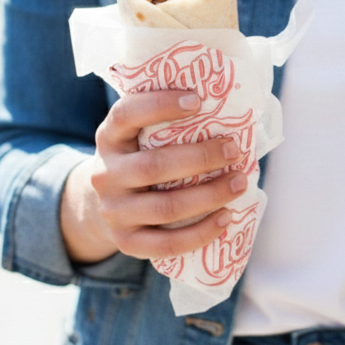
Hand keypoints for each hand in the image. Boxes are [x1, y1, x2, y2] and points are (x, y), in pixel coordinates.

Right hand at [61, 90, 245, 263]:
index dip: (160, 105)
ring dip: (209, 196)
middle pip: (153, 166)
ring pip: (165, 207)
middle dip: (200, 157)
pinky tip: (226, 218)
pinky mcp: (126, 242)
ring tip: (239, 183)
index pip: (127, 115)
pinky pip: (166, 244)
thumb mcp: (140, 137)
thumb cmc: (141, 159)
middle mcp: (105, 174)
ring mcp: (113, 211)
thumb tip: (229, 113)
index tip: (197, 100)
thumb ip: (167, 125)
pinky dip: (200, 233)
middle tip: (234, 150)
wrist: (107, 205)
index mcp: (109, 138)